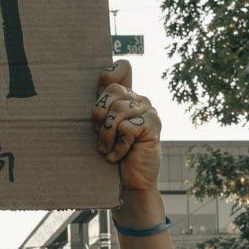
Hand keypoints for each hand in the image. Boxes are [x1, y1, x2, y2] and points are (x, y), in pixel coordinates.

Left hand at [92, 61, 163, 198]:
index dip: (109, 74)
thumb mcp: (101, 127)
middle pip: (113, 89)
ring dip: (106, 135)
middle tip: (99, 134)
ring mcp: (149, 110)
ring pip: (118, 110)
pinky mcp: (154, 125)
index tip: (101, 96)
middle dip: (99, 114)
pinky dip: (119, 146)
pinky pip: (127, 128)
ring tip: (106, 149)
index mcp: (125, 96)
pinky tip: (120, 155)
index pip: (121, 69)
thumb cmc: (112, 153)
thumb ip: (100, 107)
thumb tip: (94, 86)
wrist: (131, 180)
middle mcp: (139, 99)